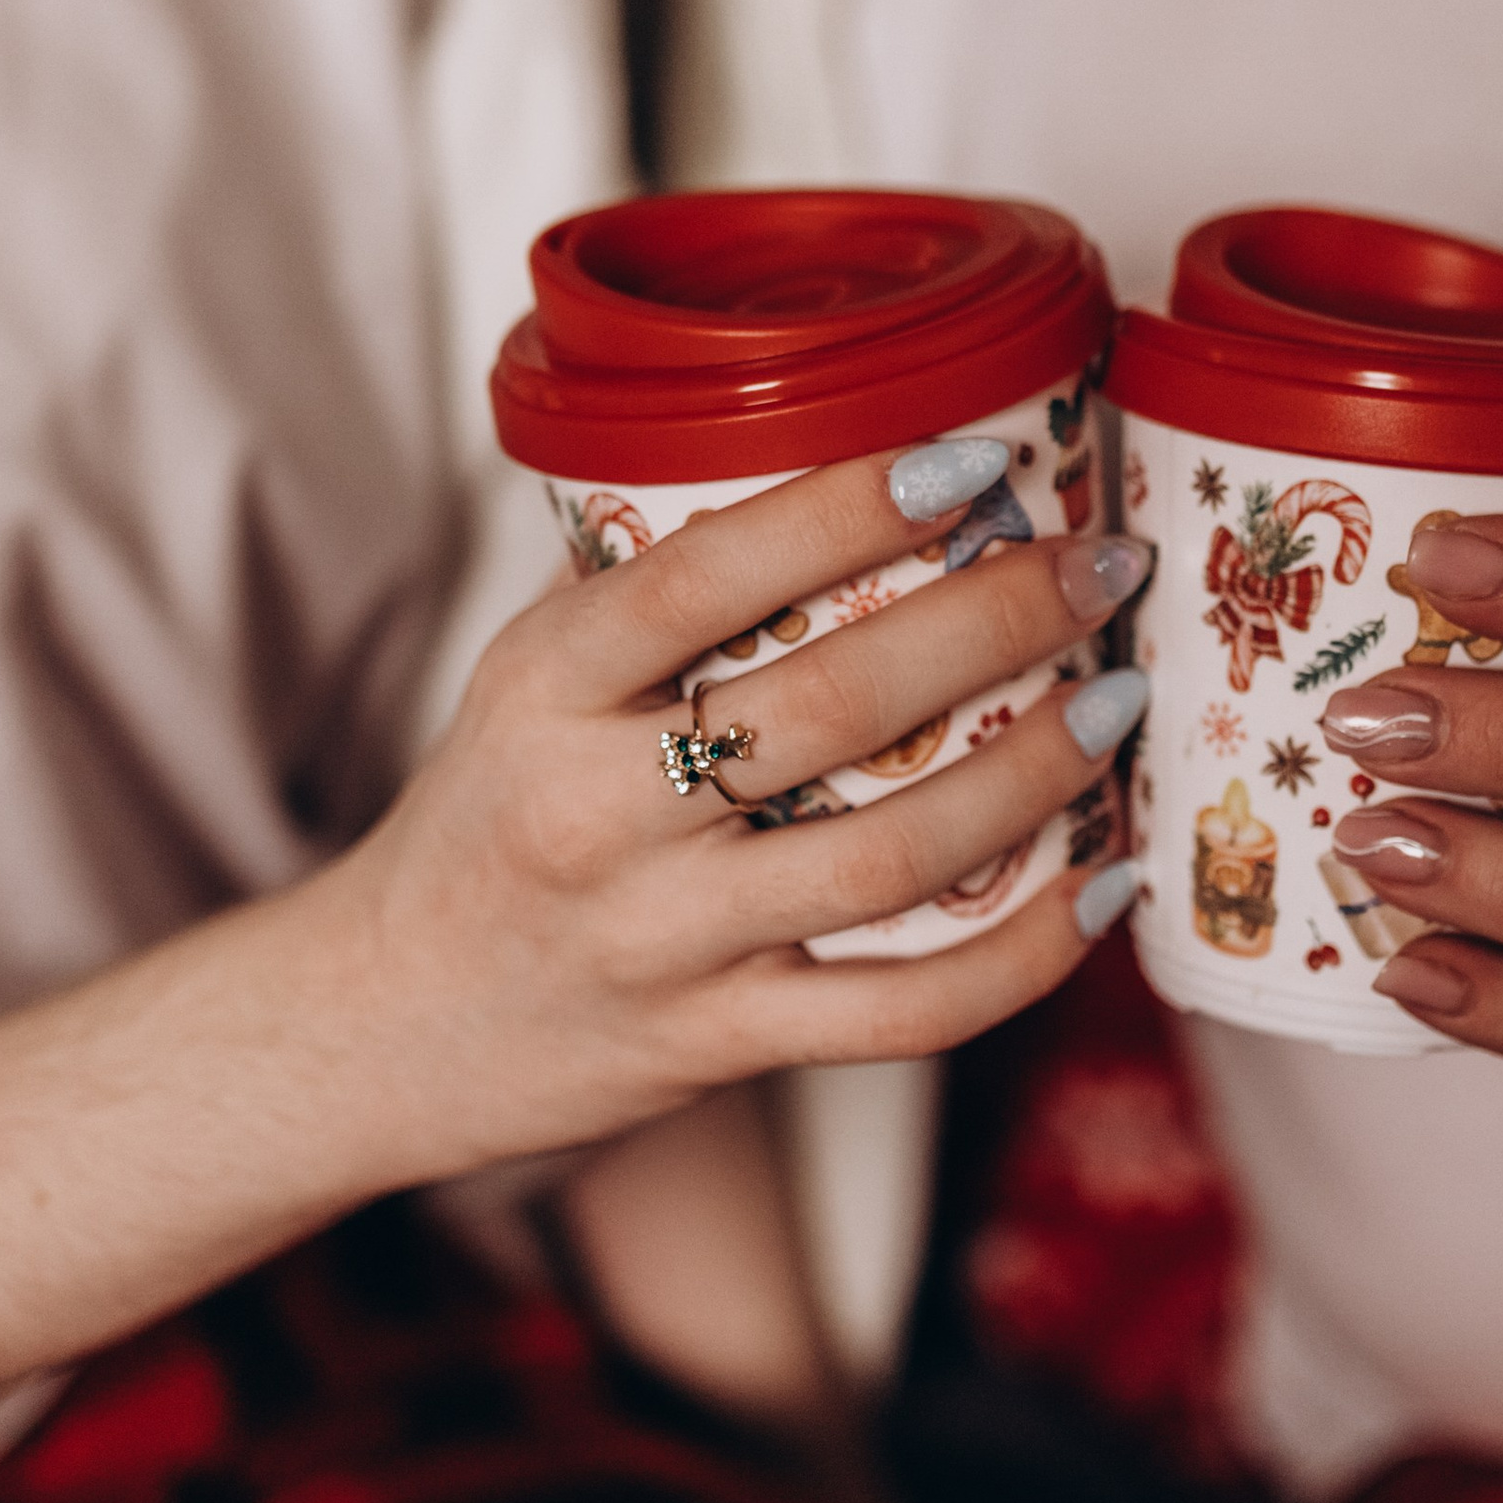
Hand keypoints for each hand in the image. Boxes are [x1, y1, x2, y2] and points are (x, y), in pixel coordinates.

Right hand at [336, 446, 1147, 1181]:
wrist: (384, 1022)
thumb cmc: (493, 817)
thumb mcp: (529, 676)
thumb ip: (655, 592)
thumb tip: (851, 467)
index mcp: (549, 685)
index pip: (707, 571)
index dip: (853, 506)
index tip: (973, 461)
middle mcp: (600, 809)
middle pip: (834, 703)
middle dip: (996, 620)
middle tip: (1100, 565)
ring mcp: (663, 937)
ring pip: (892, 855)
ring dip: (1037, 773)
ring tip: (1119, 703)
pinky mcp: (718, 1041)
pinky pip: (904, 1010)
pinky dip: (1028, 955)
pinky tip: (1107, 888)